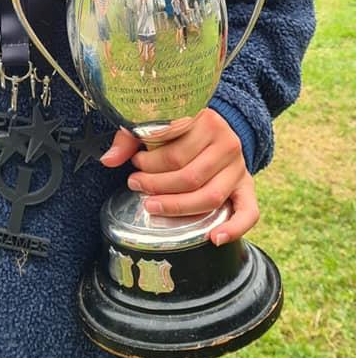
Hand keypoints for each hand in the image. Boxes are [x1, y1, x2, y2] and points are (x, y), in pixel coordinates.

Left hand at [99, 108, 258, 244]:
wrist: (215, 127)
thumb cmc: (178, 128)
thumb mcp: (154, 124)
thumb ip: (129, 138)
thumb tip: (108, 160)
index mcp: (205, 120)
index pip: (173, 147)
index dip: (148, 160)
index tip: (134, 163)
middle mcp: (226, 142)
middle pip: (188, 175)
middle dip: (157, 185)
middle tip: (136, 184)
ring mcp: (238, 166)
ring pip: (208, 195)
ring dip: (177, 206)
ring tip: (152, 205)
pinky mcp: (247, 185)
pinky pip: (249, 212)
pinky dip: (234, 228)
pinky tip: (214, 238)